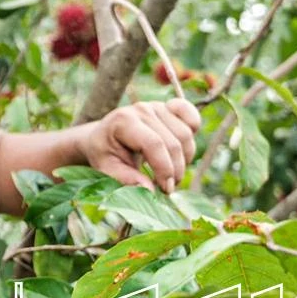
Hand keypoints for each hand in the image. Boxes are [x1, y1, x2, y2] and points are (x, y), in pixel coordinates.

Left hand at [81, 99, 200, 193]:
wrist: (103, 136)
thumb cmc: (104, 153)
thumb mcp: (106, 168)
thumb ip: (126, 179)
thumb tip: (150, 191)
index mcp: (124, 121)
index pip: (154, 144)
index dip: (165, 169)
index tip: (165, 189)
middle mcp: (142, 110)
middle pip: (173, 143)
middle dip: (175, 171)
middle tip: (167, 188)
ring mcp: (157, 107)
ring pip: (186, 135)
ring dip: (184, 160)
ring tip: (170, 173)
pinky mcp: (168, 108)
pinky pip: (191, 117)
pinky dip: (194, 133)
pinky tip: (183, 150)